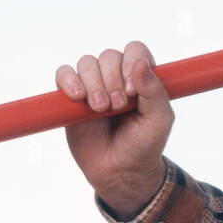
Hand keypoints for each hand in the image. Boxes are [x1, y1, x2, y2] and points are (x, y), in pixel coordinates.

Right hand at [55, 41, 173, 217]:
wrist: (120, 172)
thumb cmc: (144, 144)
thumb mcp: (159, 120)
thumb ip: (154, 91)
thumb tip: (141, 63)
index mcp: (141, 77)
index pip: (135, 50)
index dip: (131, 63)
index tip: (133, 91)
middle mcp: (117, 77)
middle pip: (109, 55)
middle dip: (112, 78)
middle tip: (118, 106)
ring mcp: (93, 86)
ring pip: (86, 63)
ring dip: (93, 83)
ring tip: (101, 108)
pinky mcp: (71, 98)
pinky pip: (63, 74)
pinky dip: (68, 81)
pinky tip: (78, 98)